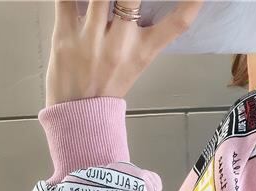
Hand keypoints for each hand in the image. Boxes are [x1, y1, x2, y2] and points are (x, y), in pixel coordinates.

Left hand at [45, 0, 203, 105]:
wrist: (78, 114)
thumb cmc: (108, 87)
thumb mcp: (137, 64)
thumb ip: (144, 35)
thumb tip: (147, 9)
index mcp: (142, 52)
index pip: (175, 26)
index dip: (190, 5)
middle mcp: (120, 43)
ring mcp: (91, 38)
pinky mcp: (64, 34)